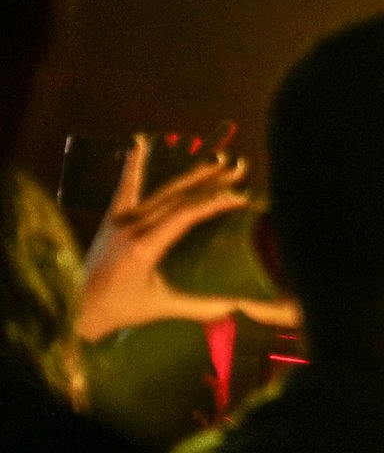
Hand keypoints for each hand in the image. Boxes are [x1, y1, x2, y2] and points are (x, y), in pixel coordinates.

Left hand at [76, 134, 300, 341]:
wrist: (73, 308)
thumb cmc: (117, 310)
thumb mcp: (160, 307)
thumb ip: (198, 306)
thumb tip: (236, 307)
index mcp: (143, 247)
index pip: (185, 215)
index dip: (215, 202)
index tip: (241, 196)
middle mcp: (131, 226)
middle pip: (178, 195)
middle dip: (211, 179)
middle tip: (239, 167)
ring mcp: (119, 219)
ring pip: (161, 190)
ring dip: (191, 174)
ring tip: (217, 159)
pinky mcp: (111, 218)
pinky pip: (126, 187)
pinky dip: (134, 165)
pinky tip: (139, 142)